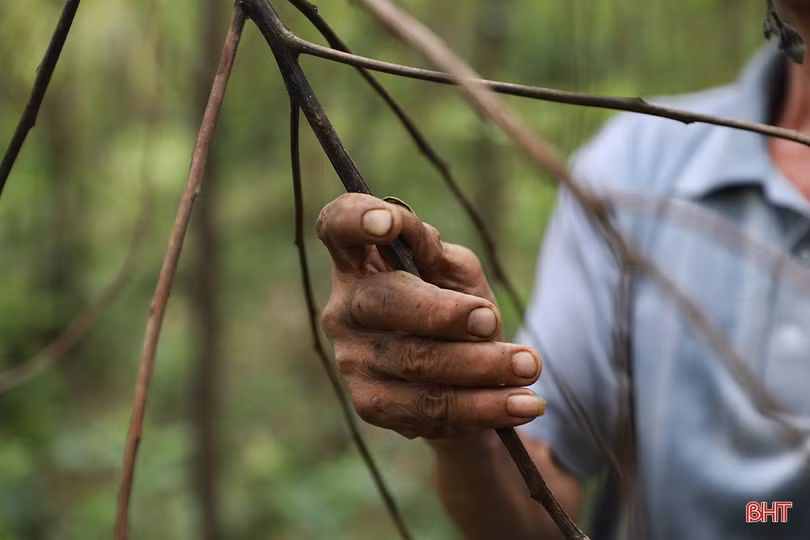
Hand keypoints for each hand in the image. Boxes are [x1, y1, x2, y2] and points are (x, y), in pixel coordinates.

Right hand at [317, 193, 544, 439]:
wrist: (462, 378)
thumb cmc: (454, 307)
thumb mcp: (453, 270)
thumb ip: (435, 250)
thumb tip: (415, 235)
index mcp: (359, 261)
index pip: (336, 227)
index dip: (354, 219)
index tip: (389, 223)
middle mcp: (345, 307)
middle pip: (383, 301)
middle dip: (444, 313)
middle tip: (491, 320)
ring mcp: (353, 358)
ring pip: (416, 361)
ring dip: (482, 364)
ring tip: (529, 366)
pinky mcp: (372, 404)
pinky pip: (430, 407)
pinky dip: (484, 406)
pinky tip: (523, 404)